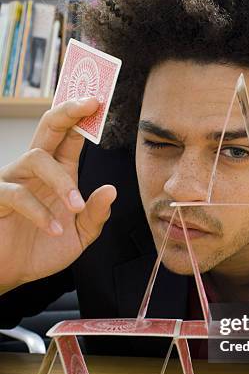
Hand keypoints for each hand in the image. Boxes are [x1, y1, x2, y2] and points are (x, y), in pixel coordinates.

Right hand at [0, 97, 116, 292]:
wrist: (12, 273)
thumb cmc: (43, 248)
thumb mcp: (80, 235)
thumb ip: (96, 215)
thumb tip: (111, 190)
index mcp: (59, 172)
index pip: (71, 137)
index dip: (84, 117)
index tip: (100, 100)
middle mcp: (36, 170)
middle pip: (49, 128)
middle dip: (68, 111)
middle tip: (89, 101)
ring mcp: (14, 180)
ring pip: (37, 159)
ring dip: (61, 182)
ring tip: (76, 208)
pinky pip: (16, 193)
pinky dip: (39, 212)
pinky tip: (55, 230)